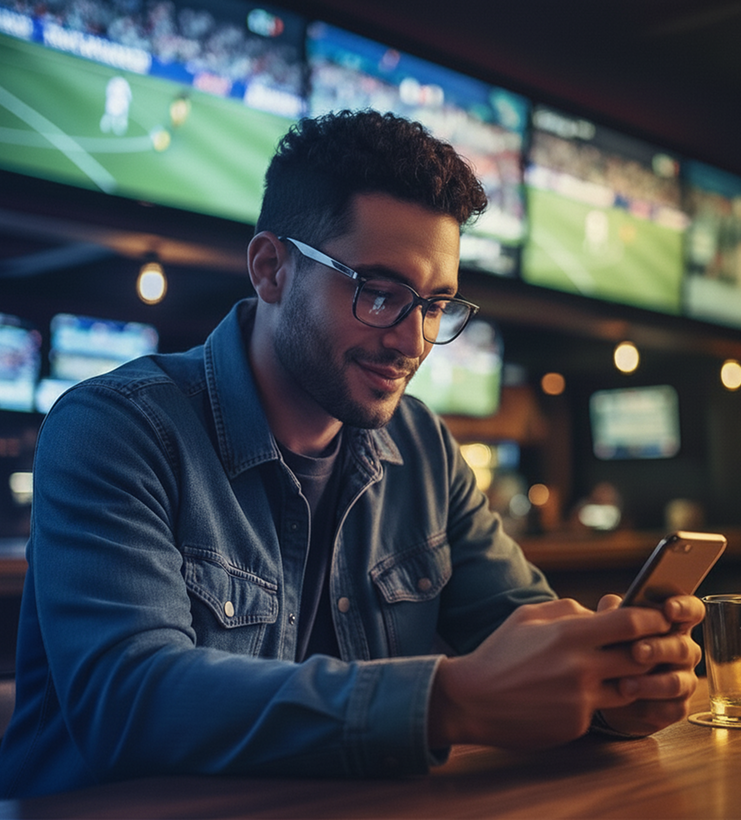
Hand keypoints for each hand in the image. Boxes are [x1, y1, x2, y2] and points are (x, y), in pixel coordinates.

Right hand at [428, 598, 677, 750]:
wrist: (472, 699)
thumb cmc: (499, 653)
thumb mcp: (527, 616)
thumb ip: (567, 610)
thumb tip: (598, 612)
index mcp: (569, 634)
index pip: (629, 623)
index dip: (652, 619)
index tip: (659, 618)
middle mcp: (581, 667)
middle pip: (640, 657)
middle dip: (649, 650)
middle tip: (649, 646)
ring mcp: (581, 699)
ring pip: (628, 687)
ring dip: (626, 678)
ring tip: (613, 670)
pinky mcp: (577, 724)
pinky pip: (600, 708)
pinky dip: (595, 698)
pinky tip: (573, 693)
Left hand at [595, 593, 704, 736]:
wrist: (603, 686)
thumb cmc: (612, 646)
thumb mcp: (609, 625)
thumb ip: (612, 613)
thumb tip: (611, 604)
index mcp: (672, 624)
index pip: (692, 610)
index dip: (685, 608)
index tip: (668, 609)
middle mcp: (684, 651)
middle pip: (684, 648)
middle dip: (659, 649)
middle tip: (636, 651)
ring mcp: (684, 680)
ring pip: (677, 682)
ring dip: (652, 683)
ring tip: (624, 685)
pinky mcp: (676, 708)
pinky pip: (671, 709)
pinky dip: (648, 706)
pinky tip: (627, 703)